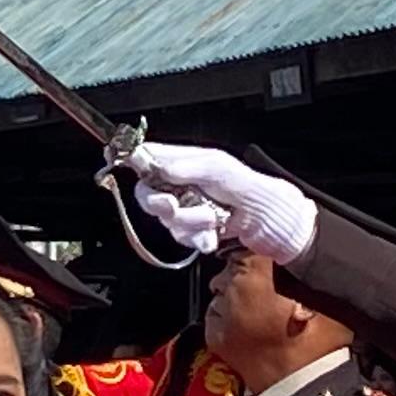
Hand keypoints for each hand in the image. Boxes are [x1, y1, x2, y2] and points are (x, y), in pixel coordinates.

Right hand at [120, 140, 314, 262]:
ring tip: (214, 218)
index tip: (119, 161)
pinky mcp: (195, 231)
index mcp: (185, 161)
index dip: (131, 157)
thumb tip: (157, 166)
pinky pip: (182, 239)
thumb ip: (187, 167)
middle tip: (174, 205)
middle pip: (148, 193)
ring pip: (166, 220)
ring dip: (191, 223)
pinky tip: (215, 235)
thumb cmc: (253, 188)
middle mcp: (182, 184)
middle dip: (161, 204)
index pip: (148, 156)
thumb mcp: (221, 169)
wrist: (275, 223)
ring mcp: (187, 208)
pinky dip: (199, 239)